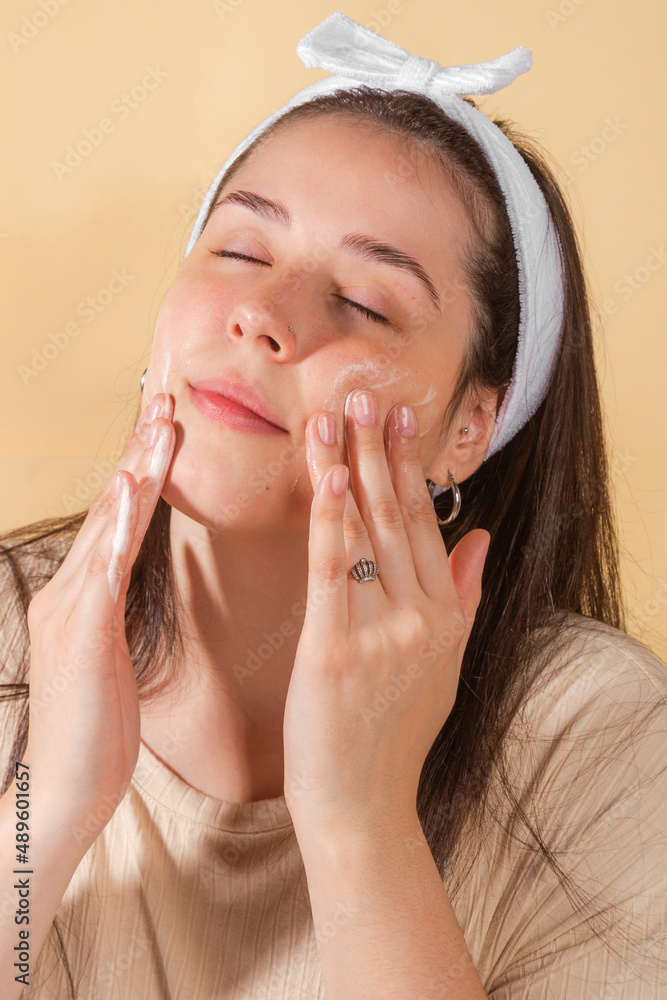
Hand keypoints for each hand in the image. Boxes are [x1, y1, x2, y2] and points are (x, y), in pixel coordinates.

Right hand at [25, 393, 174, 851]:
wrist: (63, 792)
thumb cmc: (98, 731)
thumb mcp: (114, 660)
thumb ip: (117, 615)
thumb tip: (129, 586)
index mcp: (87, 597)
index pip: (119, 520)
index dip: (141, 471)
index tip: (166, 429)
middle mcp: (73, 591)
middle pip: (113, 507)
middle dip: (140, 451)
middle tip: (166, 400)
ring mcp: (73, 608)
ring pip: (109, 524)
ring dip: (136, 469)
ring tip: (159, 423)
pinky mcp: (83, 632)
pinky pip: (105, 569)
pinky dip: (120, 525)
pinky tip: (135, 488)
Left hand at [283, 387, 489, 838]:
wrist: (361, 805)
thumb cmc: (394, 735)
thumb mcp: (445, 667)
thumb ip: (465, 598)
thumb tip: (482, 538)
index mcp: (446, 617)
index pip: (428, 525)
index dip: (411, 467)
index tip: (401, 417)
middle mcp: (423, 619)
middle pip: (399, 517)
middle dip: (381, 450)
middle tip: (366, 393)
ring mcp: (383, 635)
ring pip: (366, 534)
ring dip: (351, 467)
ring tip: (336, 415)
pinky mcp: (337, 652)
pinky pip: (334, 572)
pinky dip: (330, 520)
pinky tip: (327, 476)